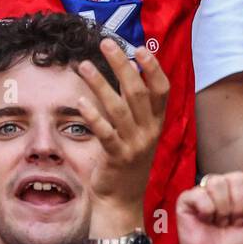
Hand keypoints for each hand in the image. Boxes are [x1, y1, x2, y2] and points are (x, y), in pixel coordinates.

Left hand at [78, 39, 169, 215]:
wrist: (122, 199)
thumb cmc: (127, 159)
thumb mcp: (140, 131)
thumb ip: (136, 104)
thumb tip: (128, 68)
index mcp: (156, 122)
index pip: (162, 90)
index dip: (153, 68)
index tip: (140, 48)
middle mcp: (149, 131)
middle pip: (137, 91)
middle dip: (121, 65)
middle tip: (105, 43)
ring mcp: (134, 145)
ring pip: (118, 108)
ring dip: (99, 84)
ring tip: (83, 65)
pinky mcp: (116, 157)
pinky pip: (106, 133)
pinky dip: (93, 116)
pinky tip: (80, 101)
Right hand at [174, 169, 242, 243]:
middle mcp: (224, 185)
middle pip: (237, 177)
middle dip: (240, 206)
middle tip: (236, 222)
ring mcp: (205, 190)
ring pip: (218, 183)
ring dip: (224, 210)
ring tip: (222, 222)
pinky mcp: (187, 198)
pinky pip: (200, 194)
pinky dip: (207, 211)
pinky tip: (206, 220)